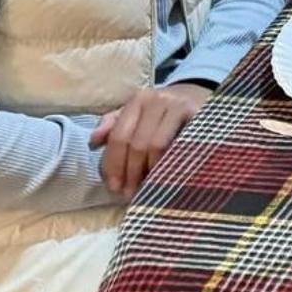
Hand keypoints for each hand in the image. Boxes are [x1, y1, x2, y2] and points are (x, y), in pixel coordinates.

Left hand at [91, 82, 208, 198]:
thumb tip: (93, 142)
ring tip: (145, 188)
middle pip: (136, 143)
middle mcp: (157, 101)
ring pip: (156, 145)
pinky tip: (165, 177)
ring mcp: (178, 107)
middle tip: (128, 193)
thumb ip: (113, 126)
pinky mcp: (197, 117)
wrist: (197, 97)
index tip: (114, 187)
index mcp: (138, 100)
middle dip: (130, 172)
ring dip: (149, 171)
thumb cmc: (161, 113)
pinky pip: (179, 146)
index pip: (119, 136)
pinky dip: (169, 164)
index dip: (113, 164)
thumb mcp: (136, 114)